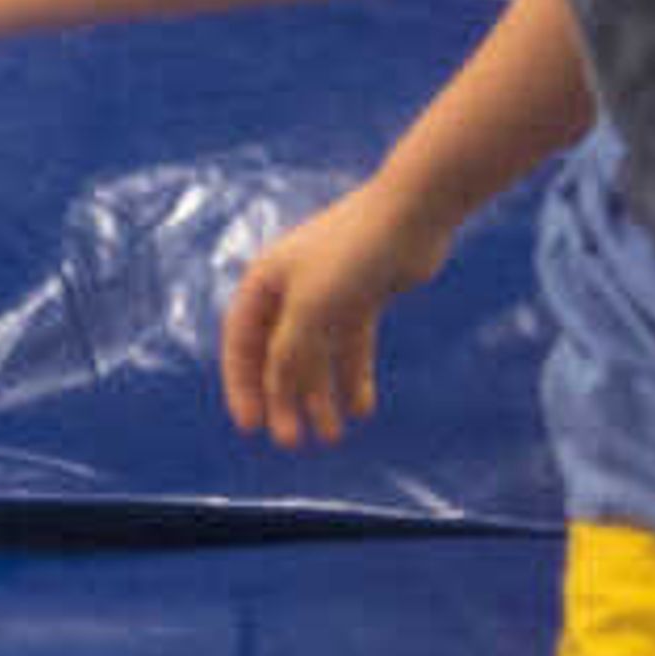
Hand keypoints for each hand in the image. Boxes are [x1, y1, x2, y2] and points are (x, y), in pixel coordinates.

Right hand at [218, 179, 456, 446]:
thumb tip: (276, 392)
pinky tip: (363, 410)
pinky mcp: (363, 297)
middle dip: (284, 401)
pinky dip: (354, 378)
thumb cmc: (352, 254)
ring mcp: (328, 294)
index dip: (242, 387)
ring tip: (332, 436)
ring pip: (317, 356)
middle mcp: (291, 289)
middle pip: (279, 356)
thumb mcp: (310, 310)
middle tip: (292, 442)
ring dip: (320, 396)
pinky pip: (351, 347)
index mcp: (264, 282)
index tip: (251, 427)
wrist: (413, 213)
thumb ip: (288, 354)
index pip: (242, 344)